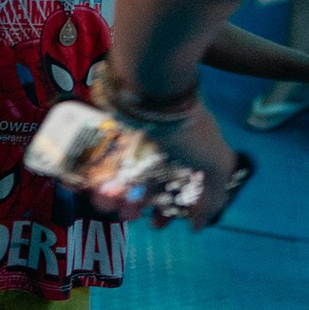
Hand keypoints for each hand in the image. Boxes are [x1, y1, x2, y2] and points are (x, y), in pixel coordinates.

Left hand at [88, 60, 247, 228]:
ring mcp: (143, 134)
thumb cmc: (188, 127)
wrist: (152, 83)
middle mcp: (169, 143)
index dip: (172, 209)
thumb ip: (211, 195)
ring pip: (128, 171)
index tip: (159, 226)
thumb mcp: (215, 163)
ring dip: (117, 193)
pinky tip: (93, 187)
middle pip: (153, 181)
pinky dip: (100, 173)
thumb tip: (199, 225)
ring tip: (108, 205)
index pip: (183, 186)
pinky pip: (108, 155)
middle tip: (128, 217)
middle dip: (140, 204)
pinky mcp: (118, 127)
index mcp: (195, 151)